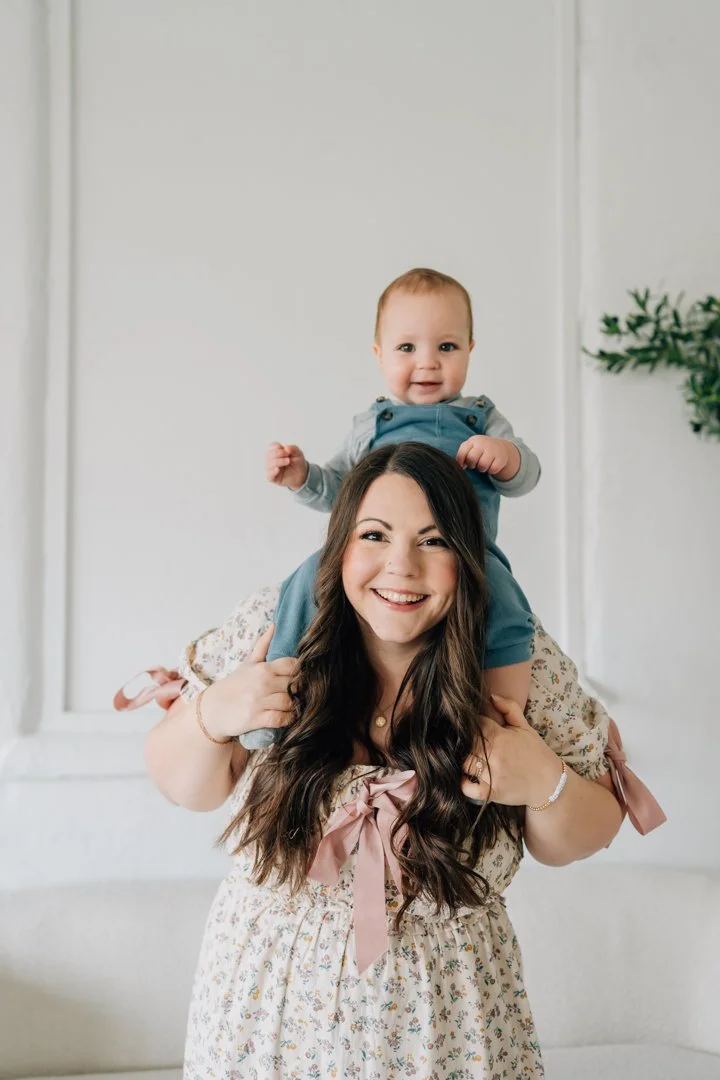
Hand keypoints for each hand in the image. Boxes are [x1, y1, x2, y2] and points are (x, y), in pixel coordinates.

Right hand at [201, 625, 297, 740]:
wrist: (213, 709)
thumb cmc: (233, 685)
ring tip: (294, 706)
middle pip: (295, 685)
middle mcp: (262, 683)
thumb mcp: (247, 664)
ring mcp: (259, 701)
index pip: (292, 665)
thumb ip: (262, 646)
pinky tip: (287, 717)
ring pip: (290, 702)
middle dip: (300, 690)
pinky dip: (288, 719)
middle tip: (301, 694)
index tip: (302, 679)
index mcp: (263, 668)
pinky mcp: (255, 718)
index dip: (301, 672)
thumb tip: (274, 625)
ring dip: (295, 706)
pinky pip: (281, 718)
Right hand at [266, 442, 308, 489]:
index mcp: (276, 452)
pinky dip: (272, 472)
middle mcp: (271, 460)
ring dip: (278, 462)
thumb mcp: (298, 453)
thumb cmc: (298, 463)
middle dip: (277, 453)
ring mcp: (271, 469)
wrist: (302, 475)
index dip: (277, 447)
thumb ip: (293, 448)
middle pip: (268, 454)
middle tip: (288, 456)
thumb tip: (286, 448)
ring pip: (268, 464)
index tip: (286, 451)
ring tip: (288, 461)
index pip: (271, 446)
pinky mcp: (273, 478)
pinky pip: (269, 476)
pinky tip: (278, 470)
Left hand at [456, 435, 517, 478]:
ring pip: (483, 465)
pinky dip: (491, 471)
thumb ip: (462, 455)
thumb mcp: (470, 448)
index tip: (463, 464)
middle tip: (475, 464)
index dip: (461, 462)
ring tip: (483, 465)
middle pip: (472, 458)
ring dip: (481, 469)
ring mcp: (493, 450)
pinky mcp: (501, 457)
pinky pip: (493, 469)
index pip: (462, 452)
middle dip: (472, 465)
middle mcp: (483, 443)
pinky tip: (491, 466)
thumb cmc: (480, 450)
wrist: (500, 447)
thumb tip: (462, 466)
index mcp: (473, 441)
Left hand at [461, 693, 561, 806]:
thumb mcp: (525, 727)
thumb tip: (491, 695)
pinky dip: (465, 783)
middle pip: (465, 744)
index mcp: (500, 736)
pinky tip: (470, 777)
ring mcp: (492, 774)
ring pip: (465, 764)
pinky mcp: (492, 792)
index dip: (472, 725)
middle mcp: (494, 754)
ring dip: (465, 761)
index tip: (474, 729)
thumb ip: (509, 707)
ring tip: (472, 759)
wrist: (550, 782)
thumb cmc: (536, 752)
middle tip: (472, 745)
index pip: (474, 725)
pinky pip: (468, 788)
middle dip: (466, 743)